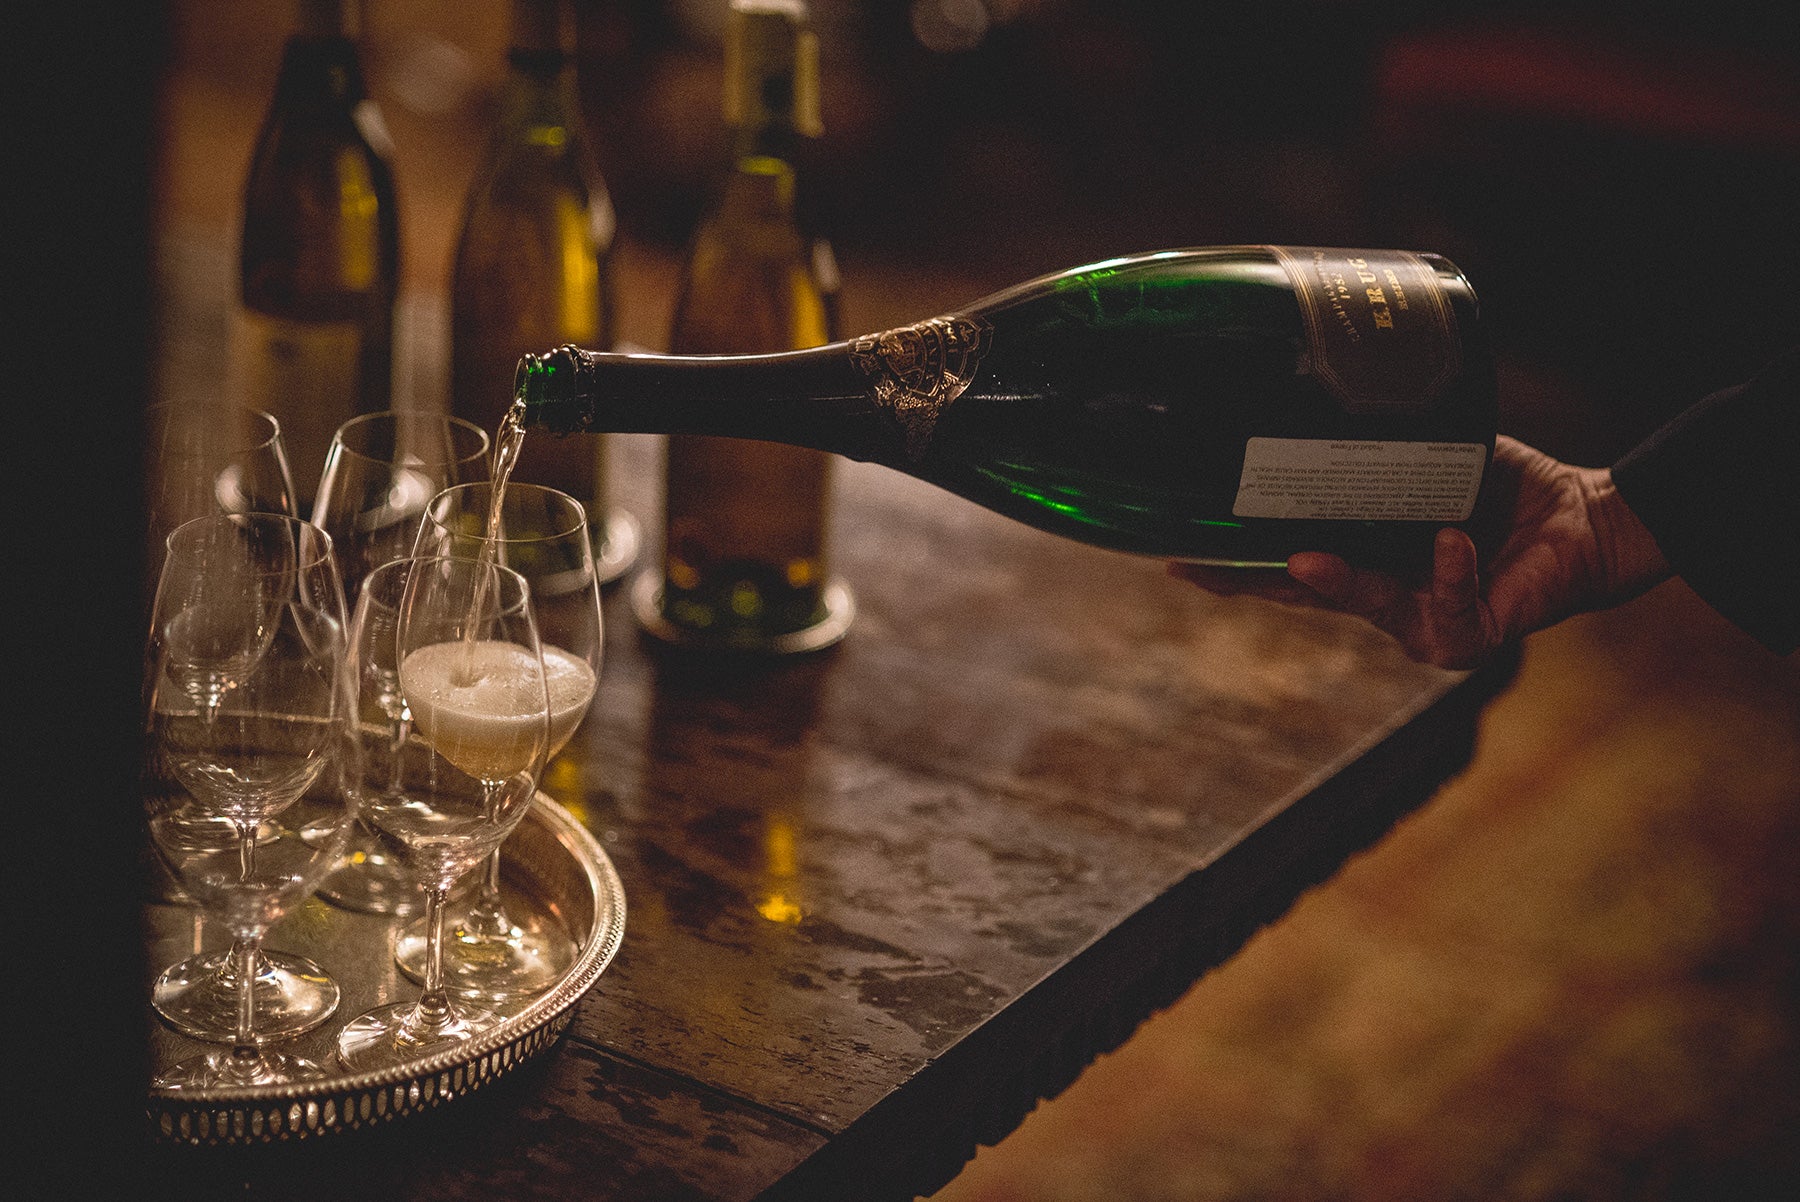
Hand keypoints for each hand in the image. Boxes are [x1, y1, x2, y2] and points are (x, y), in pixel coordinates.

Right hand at [1171, 436, 1670, 668]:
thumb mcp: (1433, 457)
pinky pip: (1449, 608)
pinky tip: (1451, 540)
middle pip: (1304, 596)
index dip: (1234, 563)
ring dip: (1338, 584)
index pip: (1286, 564)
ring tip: (1307, 559)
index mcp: (1366, 556)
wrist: (1586, 519)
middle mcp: (1385, 597)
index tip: (1177, 553)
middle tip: (1200, 567)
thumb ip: (1385, 445)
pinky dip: (1450, 570)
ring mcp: (1424, 623)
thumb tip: (1328, 388)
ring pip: (1367, 608)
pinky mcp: (1471, 637)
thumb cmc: (1506, 490)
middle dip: (1250, 584)